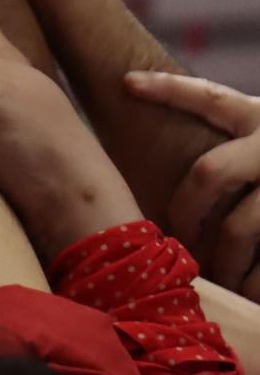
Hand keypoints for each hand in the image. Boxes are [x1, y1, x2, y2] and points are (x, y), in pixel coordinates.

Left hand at [124, 72, 259, 297]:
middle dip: (183, 208)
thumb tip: (163, 120)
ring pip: (237, 228)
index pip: (210, 97)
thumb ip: (236, 139)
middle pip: (209, 173)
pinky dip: (254, 283)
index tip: (127, 82)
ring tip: (212, 275)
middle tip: (175, 232)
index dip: (168, 88)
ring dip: (219, 259)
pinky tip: (247, 292)